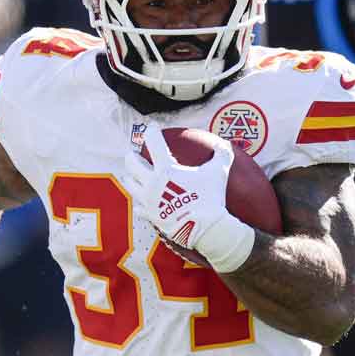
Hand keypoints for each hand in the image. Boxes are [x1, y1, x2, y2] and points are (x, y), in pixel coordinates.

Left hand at [123, 127, 234, 250]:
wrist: (205, 228)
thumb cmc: (211, 197)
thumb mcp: (219, 172)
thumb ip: (222, 154)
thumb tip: (225, 144)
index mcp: (166, 169)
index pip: (153, 142)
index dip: (151, 131)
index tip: (152, 127)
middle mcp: (152, 182)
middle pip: (131, 163)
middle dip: (132, 156)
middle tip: (135, 154)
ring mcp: (149, 200)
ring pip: (129, 184)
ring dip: (130, 177)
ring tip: (131, 175)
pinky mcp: (150, 215)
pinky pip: (138, 208)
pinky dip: (140, 204)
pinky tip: (142, 203)